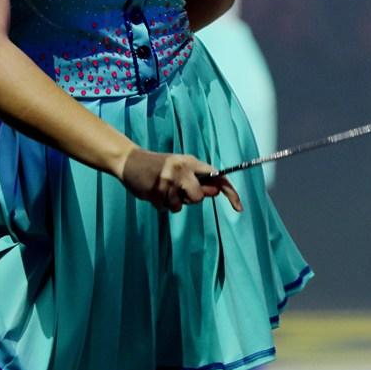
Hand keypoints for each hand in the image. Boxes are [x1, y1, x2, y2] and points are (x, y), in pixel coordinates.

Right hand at [116, 147, 242, 213]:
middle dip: (190, 199)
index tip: (239, 208)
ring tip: (162, 188)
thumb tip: (216, 192)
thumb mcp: (181, 167)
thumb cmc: (160, 166)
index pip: (216, 176)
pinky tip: (154, 191)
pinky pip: (166, 208)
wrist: (130, 161)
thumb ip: (198, 179)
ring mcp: (168, 180)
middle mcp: (181, 169)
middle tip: (178, 190)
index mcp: (190, 162)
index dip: (230, 192)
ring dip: (172, 202)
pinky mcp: (156, 191)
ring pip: (180, 206)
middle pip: (198, 197)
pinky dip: (161, 204)